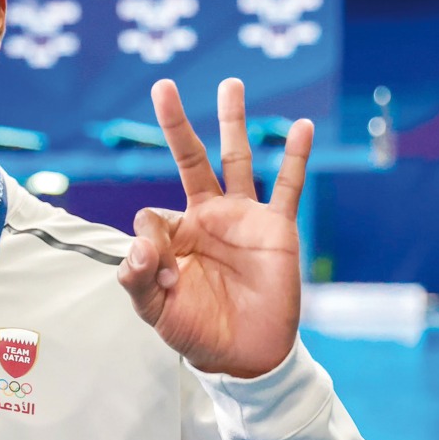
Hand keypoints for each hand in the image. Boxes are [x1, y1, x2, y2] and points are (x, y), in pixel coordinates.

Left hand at [117, 78, 312, 378]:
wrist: (246, 355)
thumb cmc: (196, 331)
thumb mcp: (155, 310)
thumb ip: (138, 278)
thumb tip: (139, 243)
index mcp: (173, 236)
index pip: (151, 217)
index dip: (150, 248)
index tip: (164, 279)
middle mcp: (206, 218)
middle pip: (189, 159)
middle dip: (176, 124)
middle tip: (162, 85)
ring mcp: (242, 218)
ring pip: (236, 160)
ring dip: (232, 122)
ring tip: (230, 84)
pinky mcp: (277, 228)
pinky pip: (287, 185)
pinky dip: (294, 156)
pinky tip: (300, 126)